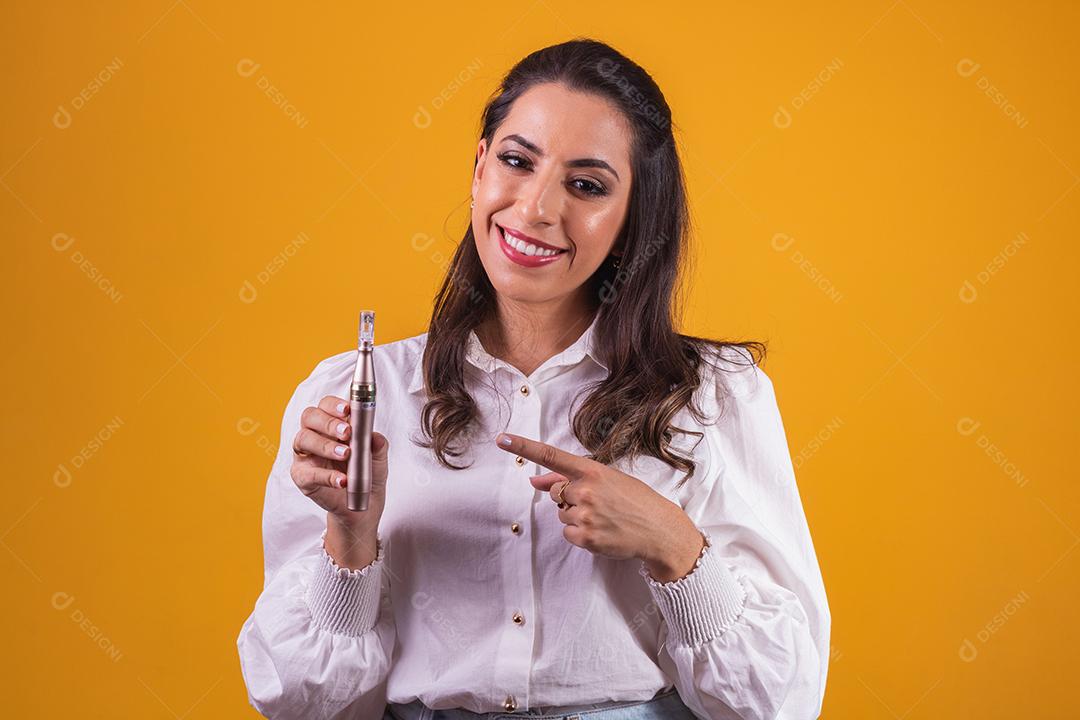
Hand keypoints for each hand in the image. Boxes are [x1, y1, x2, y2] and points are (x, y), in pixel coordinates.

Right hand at [289, 394, 388, 527]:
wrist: (363, 503)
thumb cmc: (367, 472)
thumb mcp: (378, 458)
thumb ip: (377, 445)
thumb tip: (375, 436)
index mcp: (332, 424)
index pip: (325, 405)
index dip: (334, 405)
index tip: (348, 410)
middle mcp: (314, 435)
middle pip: (310, 417)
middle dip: (327, 422)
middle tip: (347, 433)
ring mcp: (306, 455)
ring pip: (303, 439)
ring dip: (325, 445)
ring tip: (346, 455)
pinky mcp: (302, 477)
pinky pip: (308, 473)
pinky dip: (326, 476)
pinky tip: (342, 480)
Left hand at [494, 432, 703, 578]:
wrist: (659, 529)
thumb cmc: (633, 500)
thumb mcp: (606, 479)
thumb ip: (567, 479)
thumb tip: (533, 481)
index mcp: (591, 470)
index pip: (550, 455)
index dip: (523, 447)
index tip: (501, 439)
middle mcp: (586, 490)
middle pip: (556, 493)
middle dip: (570, 498)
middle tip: (599, 503)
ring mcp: (585, 515)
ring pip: (562, 514)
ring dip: (576, 516)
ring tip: (604, 517)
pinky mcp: (586, 538)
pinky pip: (567, 533)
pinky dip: (580, 534)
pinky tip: (601, 530)